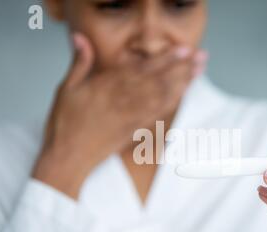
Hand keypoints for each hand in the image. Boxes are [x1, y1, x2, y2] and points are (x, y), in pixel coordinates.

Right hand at [32, 33, 207, 198]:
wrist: (67, 159)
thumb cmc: (64, 124)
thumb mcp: (66, 89)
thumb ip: (79, 62)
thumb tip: (80, 37)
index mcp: (106, 86)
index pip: (142, 68)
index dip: (165, 59)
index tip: (183, 50)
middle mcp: (122, 99)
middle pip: (158, 80)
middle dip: (182, 68)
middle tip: (202, 58)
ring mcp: (130, 116)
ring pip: (161, 96)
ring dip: (183, 83)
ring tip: (199, 72)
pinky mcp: (134, 130)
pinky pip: (157, 114)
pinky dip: (172, 103)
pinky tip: (183, 95)